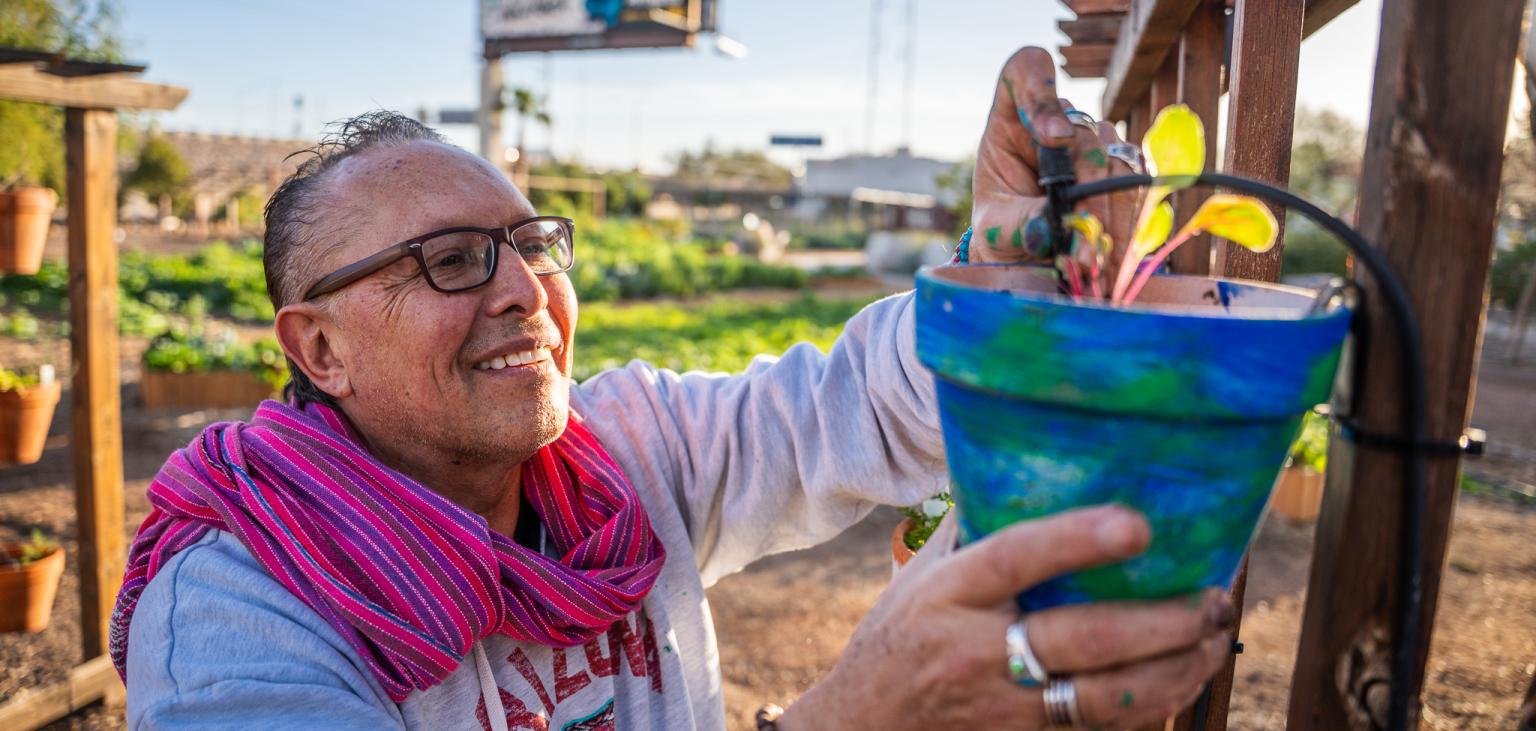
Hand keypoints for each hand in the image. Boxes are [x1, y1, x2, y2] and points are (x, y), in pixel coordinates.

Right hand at [782, 506, 1232, 729]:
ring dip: (1171, 671)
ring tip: (1211, 641)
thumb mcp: (922, 578)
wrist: (860, 728)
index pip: (1015, 558)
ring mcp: (998, 708)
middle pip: (1081, 638)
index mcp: (947, 594)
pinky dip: (1146, 710)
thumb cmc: (898, 638)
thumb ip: (976, 532)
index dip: (1078, 540)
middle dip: (1161, 620)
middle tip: (1212, 598)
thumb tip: (1039, 471)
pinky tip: (1178, 683)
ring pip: (1101, 698)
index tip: (1139, 524)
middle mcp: (973, 652)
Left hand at [969, 47, 1142, 281]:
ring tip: (1097, 262)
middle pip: (1083, 134)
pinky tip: (1115, 252)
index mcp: (1012, 117)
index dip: (1040, 92)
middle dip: (1087, 194)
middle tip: (1085, 244)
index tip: (1052, 136)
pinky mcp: (1120, 165)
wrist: (1028, 253)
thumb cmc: (1003, 229)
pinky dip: (1128, 219)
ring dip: (1110, 215)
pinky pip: (1137, 182)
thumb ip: (1022, 223)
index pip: (1025, 71)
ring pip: (1115, 160)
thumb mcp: (998, 228)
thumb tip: (1053, 224)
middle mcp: (1057, 119)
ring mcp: (1093, 140)